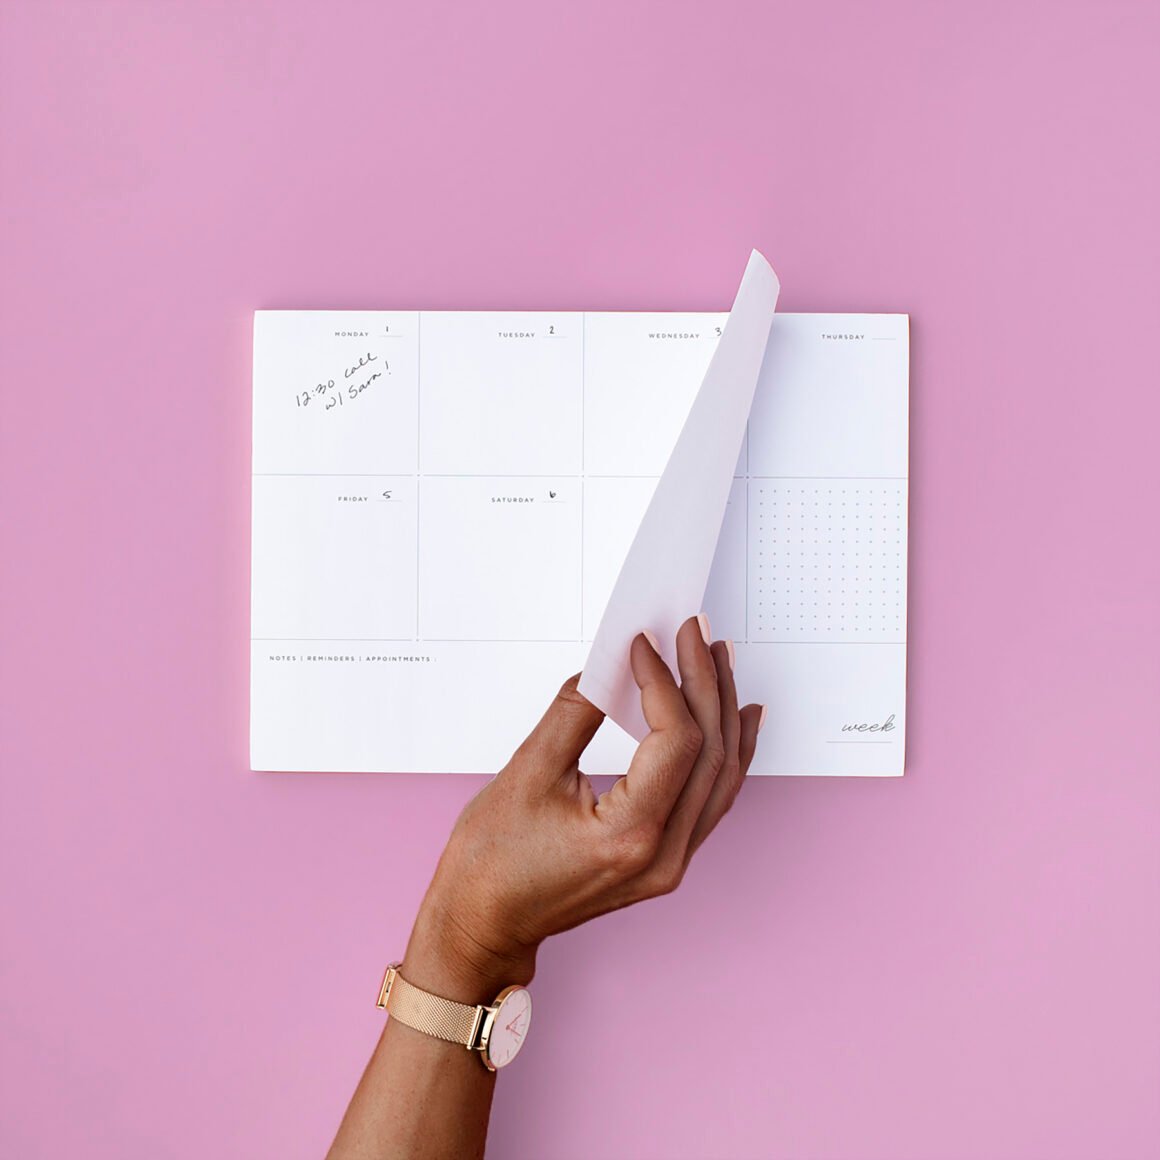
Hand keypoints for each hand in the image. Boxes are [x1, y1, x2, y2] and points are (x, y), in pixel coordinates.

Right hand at [401, 614, 765, 1000]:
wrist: (483, 924)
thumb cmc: (492, 863)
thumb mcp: (527, 773)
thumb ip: (576, 712)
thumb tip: (609, 666)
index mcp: (629, 836)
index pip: (675, 741)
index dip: (665, 680)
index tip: (644, 642)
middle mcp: (662, 855)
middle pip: (710, 753)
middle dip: (705, 683)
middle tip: (694, 631)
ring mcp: (670, 863)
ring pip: (721, 776)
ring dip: (722, 711)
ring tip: (718, 659)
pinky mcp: (664, 858)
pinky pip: (712, 798)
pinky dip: (726, 753)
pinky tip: (737, 719)